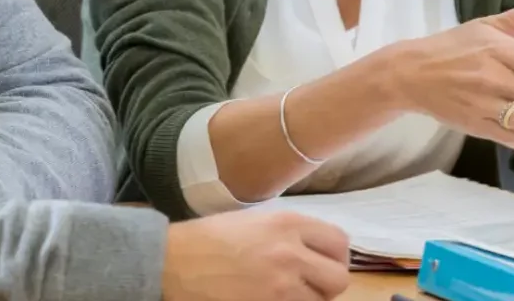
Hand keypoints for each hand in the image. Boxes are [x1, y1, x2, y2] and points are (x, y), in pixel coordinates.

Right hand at [162, 210, 350, 300]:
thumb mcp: (255, 221)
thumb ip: (289, 232)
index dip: (335, 257)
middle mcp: (291, 252)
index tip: (324, 264)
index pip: (339, 242)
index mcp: (289, 223)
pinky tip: (272, 300)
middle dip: (327, 284)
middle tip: (311, 286)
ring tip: (288, 295)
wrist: (173, 262)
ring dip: (309, 300)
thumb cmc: (209, 238)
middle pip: (338, 278)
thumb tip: (314, 249)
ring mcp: (281, 285)